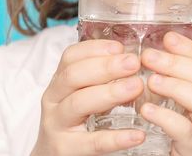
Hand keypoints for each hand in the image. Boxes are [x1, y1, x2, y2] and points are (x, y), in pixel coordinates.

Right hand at [31, 39, 145, 155]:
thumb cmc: (75, 123)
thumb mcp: (81, 95)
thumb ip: (101, 79)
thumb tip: (134, 59)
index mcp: (59, 82)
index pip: (70, 57)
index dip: (95, 48)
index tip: (120, 47)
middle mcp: (53, 100)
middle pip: (74, 76)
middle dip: (105, 66)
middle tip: (133, 63)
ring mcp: (57, 125)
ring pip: (78, 104)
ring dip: (110, 92)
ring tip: (136, 87)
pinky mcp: (66, 150)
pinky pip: (93, 143)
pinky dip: (116, 138)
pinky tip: (138, 134)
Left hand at [140, 32, 191, 155]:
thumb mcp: (187, 115)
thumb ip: (174, 90)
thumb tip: (150, 61)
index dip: (188, 48)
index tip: (167, 37)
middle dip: (178, 62)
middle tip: (148, 56)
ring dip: (176, 85)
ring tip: (151, 80)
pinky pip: (186, 134)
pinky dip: (167, 118)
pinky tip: (147, 110)